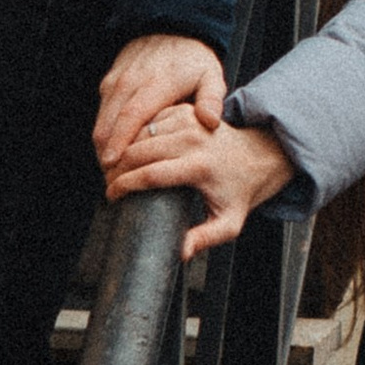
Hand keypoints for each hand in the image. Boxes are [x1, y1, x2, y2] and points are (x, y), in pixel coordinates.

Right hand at [94, 32, 225, 174]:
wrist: (170, 28)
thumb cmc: (193, 59)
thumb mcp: (211, 76)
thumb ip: (212, 100)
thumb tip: (210, 122)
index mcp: (157, 84)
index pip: (132, 116)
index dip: (120, 142)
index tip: (113, 165)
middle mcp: (131, 82)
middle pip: (110, 123)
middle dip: (106, 153)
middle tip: (111, 181)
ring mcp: (117, 81)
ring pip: (101, 120)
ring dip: (102, 146)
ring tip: (111, 173)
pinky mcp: (109, 82)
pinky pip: (102, 112)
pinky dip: (104, 133)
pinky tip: (113, 152)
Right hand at [104, 102, 294, 254]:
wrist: (257, 157)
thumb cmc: (239, 191)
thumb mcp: (228, 223)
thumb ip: (204, 239)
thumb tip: (180, 254)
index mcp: (200, 166)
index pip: (151, 174)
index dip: (124, 186)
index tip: (111, 196)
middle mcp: (194, 139)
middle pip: (139, 151)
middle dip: (117, 168)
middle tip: (107, 184)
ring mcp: (189, 121)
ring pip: (141, 133)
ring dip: (122, 149)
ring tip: (113, 170)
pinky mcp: (185, 111)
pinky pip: (149, 120)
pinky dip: (134, 134)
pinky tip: (127, 150)